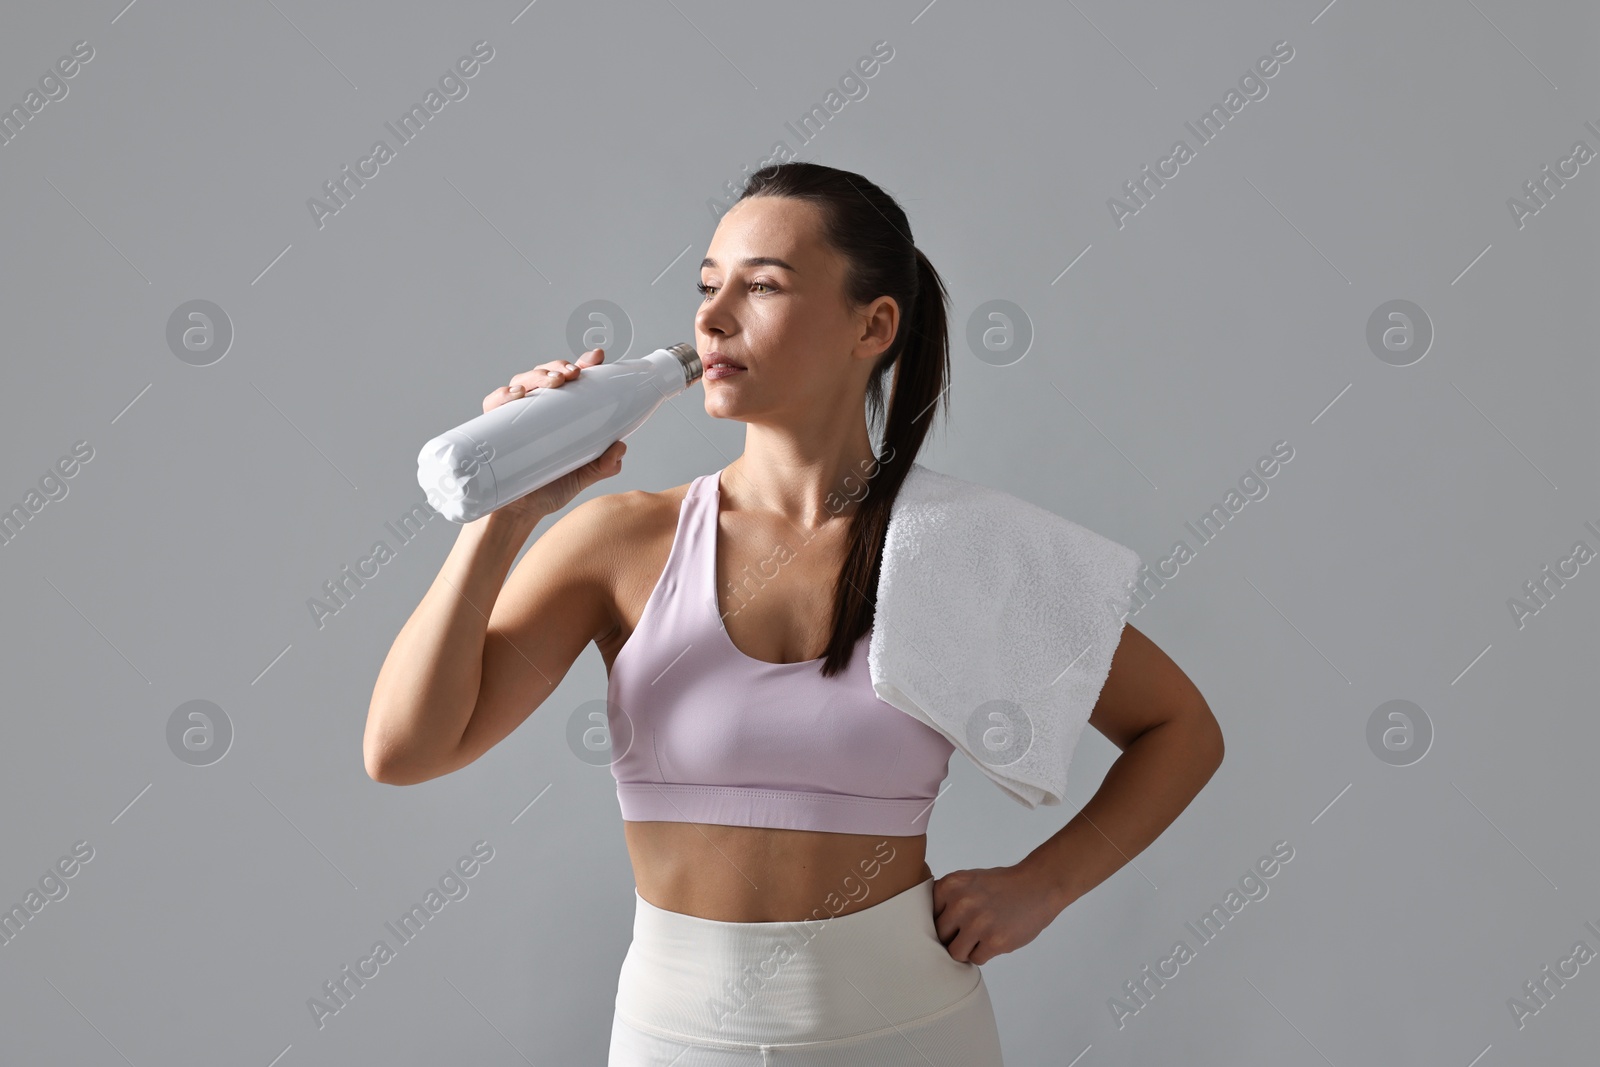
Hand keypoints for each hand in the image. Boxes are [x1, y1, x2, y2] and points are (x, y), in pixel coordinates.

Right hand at [477, 347, 623, 520]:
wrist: (517, 514)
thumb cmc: (548, 489)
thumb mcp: (582, 476)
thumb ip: (603, 465)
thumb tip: (620, 448)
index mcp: (558, 413)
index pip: (570, 380)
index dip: (583, 364)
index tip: (597, 357)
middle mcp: (535, 409)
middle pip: (546, 374)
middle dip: (560, 367)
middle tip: (574, 374)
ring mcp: (513, 416)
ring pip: (522, 382)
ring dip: (537, 375)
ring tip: (552, 381)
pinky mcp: (492, 428)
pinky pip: (494, 404)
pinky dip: (503, 395)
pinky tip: (517, 394)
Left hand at [931, 864, 1063, 964]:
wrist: (1038, 885)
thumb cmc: (1000, 886)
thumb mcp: (967, 882)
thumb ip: (946, 900)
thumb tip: (923, 932)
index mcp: (950, 885)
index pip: (927, 917)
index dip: (941, 922)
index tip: (954, 922)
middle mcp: (961, 903)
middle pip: (939, 936)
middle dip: (952, 937)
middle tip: (968, 932)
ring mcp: (978, 923)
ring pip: (955, 952)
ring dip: (967, 949)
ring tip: (980, 937)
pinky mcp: (995, 941)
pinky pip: (976, 959)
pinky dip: (984, 954)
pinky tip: (994, 939)